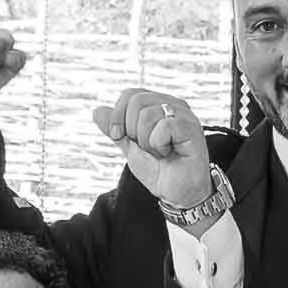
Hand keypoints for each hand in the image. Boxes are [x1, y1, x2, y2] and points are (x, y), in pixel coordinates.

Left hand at [91, 87, 213, 212]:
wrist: (177, 193)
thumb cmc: (159, 170)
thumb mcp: (130, 148)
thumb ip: (116, 130)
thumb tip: (97, 111)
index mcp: (157, 105)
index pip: (129, 94)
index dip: (117, 116)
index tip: (120, 137)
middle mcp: (171, 104)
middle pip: (136, 101)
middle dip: (132, 131)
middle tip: (146, 148)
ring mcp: (182, 114)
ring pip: (147, 114)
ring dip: (147, 142)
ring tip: (160, 152)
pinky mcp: (190, 126)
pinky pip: (163, 126)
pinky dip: (159, 145)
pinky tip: (170, 152)